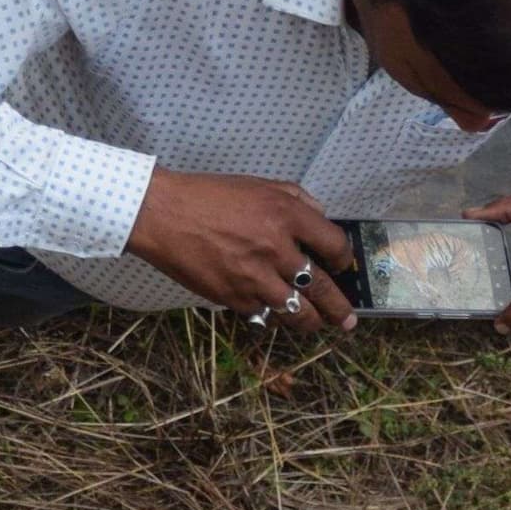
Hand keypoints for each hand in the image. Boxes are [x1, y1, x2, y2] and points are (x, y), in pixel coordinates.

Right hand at [126, 169, 357, 333]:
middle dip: (339, 308)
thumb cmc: (209, 196)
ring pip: (297, 311)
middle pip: (322, 287)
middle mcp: (277, 248)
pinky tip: (276, 316)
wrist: (163, 215)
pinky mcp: (234, 297)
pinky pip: (264, 315)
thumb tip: (321, 217)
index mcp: (287, 215)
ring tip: (316, 324)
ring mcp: (255, 277)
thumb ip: (296, 198)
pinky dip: (273, 317)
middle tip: (347, 320)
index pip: (335, 245)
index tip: (341, 266)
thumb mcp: (259, 185)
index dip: (343, 260)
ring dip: (310, 322)